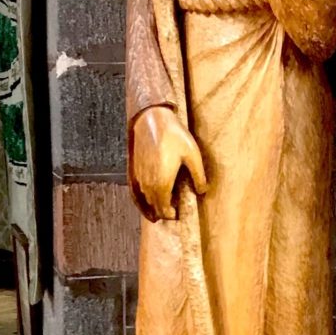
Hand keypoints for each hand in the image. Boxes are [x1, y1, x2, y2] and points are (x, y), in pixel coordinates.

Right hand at [130, 106, 206, 221]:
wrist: (152, 120)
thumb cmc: (174, 136)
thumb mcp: (193, 155)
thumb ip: (198, 176)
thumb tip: (202, 191)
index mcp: (162, 182)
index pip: (164, 208)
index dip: (170, 214)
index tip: (177, 214)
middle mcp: (148, 183)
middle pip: (154, 206)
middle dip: (163, 211)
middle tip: (173, 211)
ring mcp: (139, 176)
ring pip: (144, 199)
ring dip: (152, 205)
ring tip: (161, 208)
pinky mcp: (133, 169)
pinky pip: (134, 191)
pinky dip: (139, 200)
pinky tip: (143, 203)